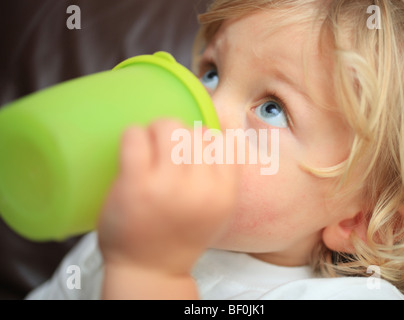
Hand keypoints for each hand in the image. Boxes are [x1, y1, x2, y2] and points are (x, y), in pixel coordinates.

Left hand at [98, 119, 237, 277]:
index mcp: (225, 193)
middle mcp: (201, 188)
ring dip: (155, 133)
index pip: (223, 142)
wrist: (150, 270)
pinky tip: (132, 152)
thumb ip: (219, 176)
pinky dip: (132, 136)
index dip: (204, 141)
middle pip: (194, 131)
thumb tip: (207, 133)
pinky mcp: (136, 184)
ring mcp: (168, 185)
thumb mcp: (216, 210)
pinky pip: (135, 136)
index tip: (190, 152)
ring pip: (167, 127)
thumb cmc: (181, 235)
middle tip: (164, 152)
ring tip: (148, 151)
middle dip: (178, 136)